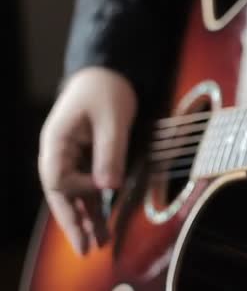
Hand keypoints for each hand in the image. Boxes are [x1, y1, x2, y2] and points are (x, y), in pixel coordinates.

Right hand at [38, 67, 136, 254]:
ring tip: (98, 245)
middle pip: (61, 194)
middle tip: (86, 250)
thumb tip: (108, 187)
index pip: (57, 178)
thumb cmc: (107, 89)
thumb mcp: (113, 118)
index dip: (79, 188)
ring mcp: (71, 157)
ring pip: (74, 194)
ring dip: (86, 218)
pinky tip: (103, 222)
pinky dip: (95, 204)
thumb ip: (110, 151)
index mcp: (56, 141)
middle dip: (74, 222)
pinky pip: (87, 186)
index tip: (107, 186)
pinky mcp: (86, 159)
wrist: (108, 73)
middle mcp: (58, 153)